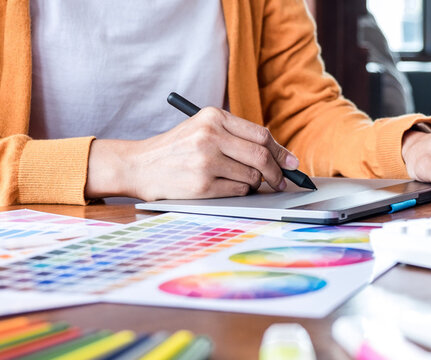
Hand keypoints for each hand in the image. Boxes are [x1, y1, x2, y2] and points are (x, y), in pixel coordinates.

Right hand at [85, 107, 298, 200]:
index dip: (280, 151)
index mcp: (213, 117)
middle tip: (281, 181)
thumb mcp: (203, 129)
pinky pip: (238, 192)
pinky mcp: (202, 186)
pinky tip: (224, 188)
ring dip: (253, 184)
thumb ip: (236, 136)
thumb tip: (281, 156)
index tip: (291, 163)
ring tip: (237, 180)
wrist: (139, 166)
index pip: (260, 134)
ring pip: (251, 177)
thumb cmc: (177, 149)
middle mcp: (210, 136)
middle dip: (277, 172)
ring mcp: (206, 162)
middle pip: (260, 156)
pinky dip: (239, 193)